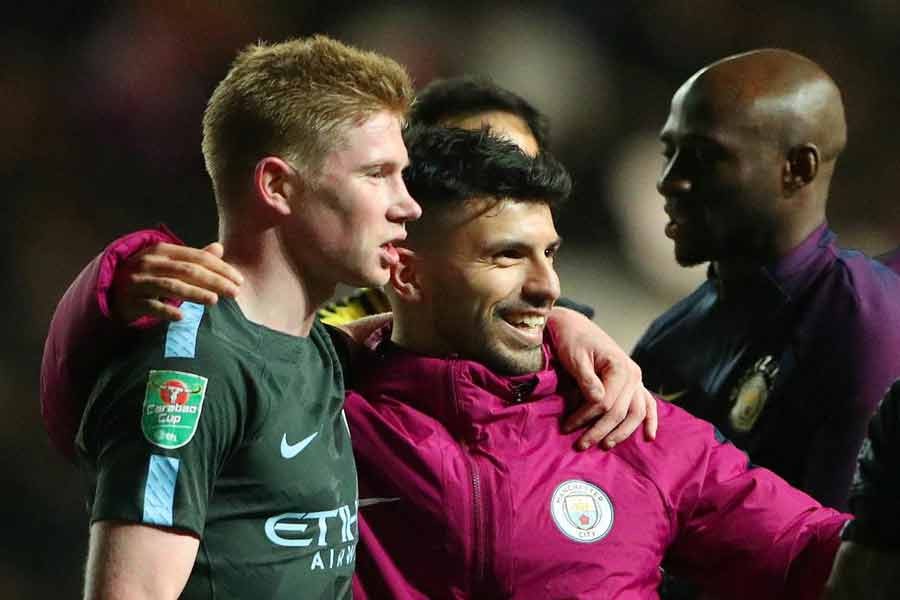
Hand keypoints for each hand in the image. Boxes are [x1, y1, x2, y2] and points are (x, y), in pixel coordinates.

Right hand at [111, 242, 242, 322]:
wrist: (112, 290)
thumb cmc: (148, 275)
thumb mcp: (169, 262)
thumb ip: (194, 257)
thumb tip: (219, 248)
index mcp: (162, 250)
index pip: (197, 257)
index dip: (220, 268)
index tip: (239, 280)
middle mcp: (149, 263)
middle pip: (187, 271)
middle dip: (214, 281)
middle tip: (235, 293)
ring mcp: (139, 282)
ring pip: (171, 286)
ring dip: (195, 294)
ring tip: (215, 301)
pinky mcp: (131, 301)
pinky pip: (151, 306)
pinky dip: (166, 310)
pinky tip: (182, 317)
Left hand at [549, 307, 657, 449]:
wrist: (575, 326)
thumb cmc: (572, 340)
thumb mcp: (575, 358)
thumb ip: (587, 380)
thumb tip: (598, 402)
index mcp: (620, 366)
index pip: (605, 402)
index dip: (586, 417)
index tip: (566, 426)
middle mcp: (633, 374)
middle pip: (620, 412)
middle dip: (600, 431)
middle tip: (580, 445)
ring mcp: (636, 379)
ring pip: (635, 413)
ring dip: (622, 432)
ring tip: (604, 446)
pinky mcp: (633, 383)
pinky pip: (647, 404)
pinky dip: (650, 420)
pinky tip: (649, 437)